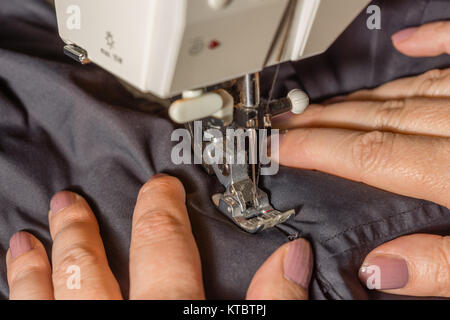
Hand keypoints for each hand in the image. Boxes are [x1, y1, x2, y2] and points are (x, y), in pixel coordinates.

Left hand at [6, 174, 312, 299]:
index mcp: (166, 315)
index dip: (162, 214)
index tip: (160, 188)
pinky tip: (21, 284)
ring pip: (45, 300)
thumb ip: (271, 303)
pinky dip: (25, 299)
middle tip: (68, 202)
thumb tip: (293, 256)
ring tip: (26, 241)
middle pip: (89, 272)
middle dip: (80, 233)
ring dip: (34, 269)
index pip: (164, 252)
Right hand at [275, 21, 449, 296]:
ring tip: (321, 101)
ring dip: (361, 96)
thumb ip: (446, 270)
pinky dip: (437, 44)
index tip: (282, 143)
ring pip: (413, 90)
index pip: (372, 155)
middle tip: (285, 118)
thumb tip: (379, 267)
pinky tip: (406, 45)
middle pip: (381, 118)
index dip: (320, 148)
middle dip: (325, 119)